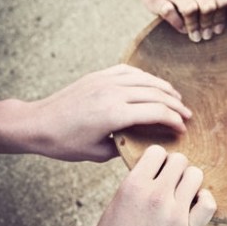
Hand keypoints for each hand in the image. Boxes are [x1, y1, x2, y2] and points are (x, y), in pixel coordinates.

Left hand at [28, 64, 191, 161]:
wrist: (37, 123)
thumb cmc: (65, 143)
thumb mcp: (97, 153)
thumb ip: (124, 146)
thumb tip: (142, 143)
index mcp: (115, 114)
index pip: (156, 113)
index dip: (174, 120)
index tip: (183, 129)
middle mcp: (113, 93)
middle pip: (156, 95)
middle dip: (176, 105)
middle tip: (188, 116)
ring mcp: (106, 81)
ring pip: (146, 80)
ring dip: (165, 89)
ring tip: (177, 99)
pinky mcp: (99, 76)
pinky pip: (130, 72)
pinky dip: (146, 78)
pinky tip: (153, 85)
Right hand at [45, 145, 216, 225]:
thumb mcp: (118, 200)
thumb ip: (140, 181)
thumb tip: (162, 167)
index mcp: (134, 185)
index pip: (157, 152)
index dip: (157, 159)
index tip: (155, 170)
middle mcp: (156, 196)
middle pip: (180, 161)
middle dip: (174, 169)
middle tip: (168, 182)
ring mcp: (174, 214)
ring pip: (196, 176)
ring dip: (189, 181)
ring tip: (180, 193)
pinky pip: (209, 203)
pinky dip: (203, 199)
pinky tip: (193, 204)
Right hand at [131, 0, 226, 41]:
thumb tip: (219, 26)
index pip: (221, 0)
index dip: (220, 18)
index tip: (217, 30)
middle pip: (207, 6)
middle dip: (208, 24)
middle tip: (205, 36)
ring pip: (190, 9)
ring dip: (194, 26)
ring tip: (195, 36)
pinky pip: (169, 12)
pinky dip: (177, 22)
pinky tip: (181, 27)